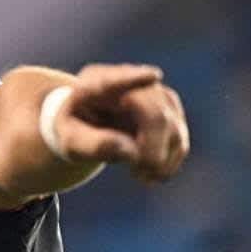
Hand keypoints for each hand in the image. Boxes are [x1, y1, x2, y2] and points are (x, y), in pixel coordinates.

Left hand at [50, 64, 188, 182]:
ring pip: (174, 130)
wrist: (86, 123)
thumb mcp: (70, 141)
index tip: (152, 76)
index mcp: (96, 82)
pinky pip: (180, 143)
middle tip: (138, 174)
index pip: (115, 79)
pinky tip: (148, 173)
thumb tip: (130, 151)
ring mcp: (155, 94)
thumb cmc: (75, 129)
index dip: (134, 77)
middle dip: (152, 151)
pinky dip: (167, 165)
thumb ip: (93, 144)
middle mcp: (130, 81)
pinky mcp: (171, 112)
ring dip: (160, 162)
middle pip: (156, 113)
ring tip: (138, 175)